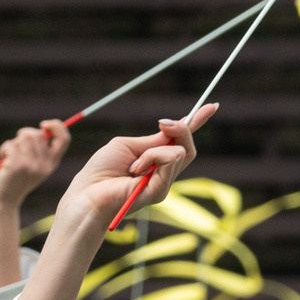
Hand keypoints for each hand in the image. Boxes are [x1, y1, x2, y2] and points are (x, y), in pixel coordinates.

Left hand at [0, 120, 71, 207]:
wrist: (4, 200)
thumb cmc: (16, 178)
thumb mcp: (33, 165)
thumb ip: (40, 148)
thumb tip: (43, 128)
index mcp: (52, 163)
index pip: (64, 139)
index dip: (57, 126)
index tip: (43, 125)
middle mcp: (45, 165)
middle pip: (38, 134)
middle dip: (24, 135)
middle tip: (16, 145)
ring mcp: (32, 165)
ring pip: (23, 138)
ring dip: (12, 144)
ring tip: (8, 157)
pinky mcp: (17, 165)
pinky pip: (10, 145)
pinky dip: (3, 150)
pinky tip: (2, 160)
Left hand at [60, 108, 214, 228]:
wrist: (87, 194)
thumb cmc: (100, 171)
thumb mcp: (128, 145)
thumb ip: (152, 140)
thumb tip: (171, 126)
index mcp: (154, 159)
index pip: (181, 140)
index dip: (196, 122)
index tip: (211, 106)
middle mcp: (163, 172)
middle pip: (188, 145)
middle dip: (181, 128)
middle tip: (162, 123)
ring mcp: (164, 183)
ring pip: (180, 151)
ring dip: (154, 150)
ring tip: (133, 164)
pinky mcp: (161, 191)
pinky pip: (170, 160)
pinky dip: (151, 157)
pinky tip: (135, 169)